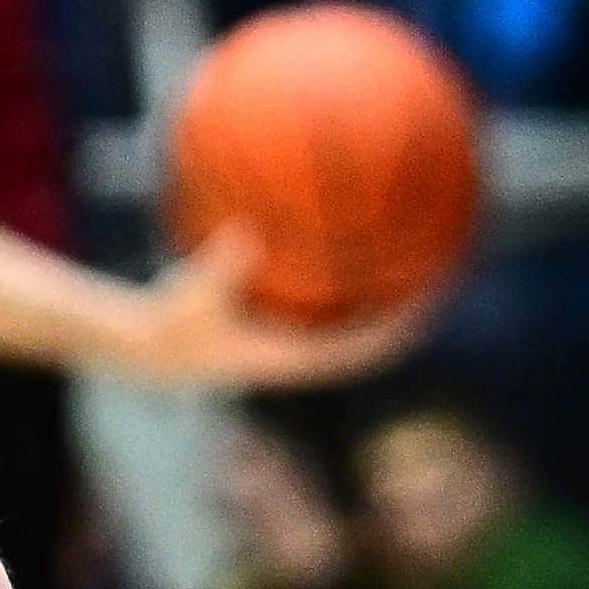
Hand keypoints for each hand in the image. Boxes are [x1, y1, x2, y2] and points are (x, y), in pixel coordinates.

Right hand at [118, 231, 430, 388]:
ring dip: (377, 300)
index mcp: (295, 358)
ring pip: (347, 323)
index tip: (431, 299)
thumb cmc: (169, 324)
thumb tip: (246, 230)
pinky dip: (336, 284)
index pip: (363, 347)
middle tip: (440, 273)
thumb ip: (222, 266)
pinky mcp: (274, 331)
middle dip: (406, 311)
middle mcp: (301, 354)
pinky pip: (318, 306)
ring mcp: (289, 343)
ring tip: (406, 259)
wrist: (148, 351)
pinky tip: (333, 243)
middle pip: (371, 337)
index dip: (400, 328)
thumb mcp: (194, 294)